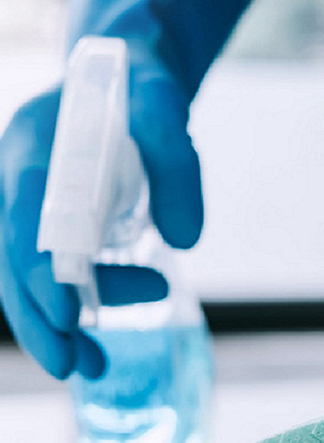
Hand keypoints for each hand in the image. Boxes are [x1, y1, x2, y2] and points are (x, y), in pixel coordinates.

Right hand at [0, 90, 167, 378]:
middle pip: (10, 257)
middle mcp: (17, 178)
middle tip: (71, 366)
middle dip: (36, 317)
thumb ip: (175, 161)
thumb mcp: (163, 103)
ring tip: (94, 368)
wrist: (127, 75)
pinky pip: (49, 276)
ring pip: (23, 276)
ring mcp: (29, 206)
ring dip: (53, 327)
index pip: (24, 211)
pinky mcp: (50, 228)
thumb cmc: (140, 83)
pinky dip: (71, 313)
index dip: (38, 266)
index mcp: (33, 143)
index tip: (66, 312)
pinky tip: (96, 347)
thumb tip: (186, 238)